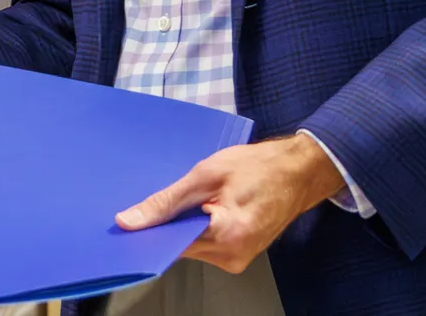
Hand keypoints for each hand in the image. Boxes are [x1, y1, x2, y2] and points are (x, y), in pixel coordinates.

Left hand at [114, 134, 346, 272]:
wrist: (298, 171)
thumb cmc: (257, 167)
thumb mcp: (206, 175)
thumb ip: (166, 202)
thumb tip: (128, 222)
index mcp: (225, 239)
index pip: (170, 244)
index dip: (149, 230)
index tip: (128, 219)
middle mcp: (232, 258)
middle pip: (180, 246)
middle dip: (167, 224)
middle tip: (159, 198)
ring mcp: (238, 259)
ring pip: (192, 244)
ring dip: (184, 223)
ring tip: (189, 196)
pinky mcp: (239, 252)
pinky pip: (207, 243)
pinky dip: (197, 226)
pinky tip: (201, 205)